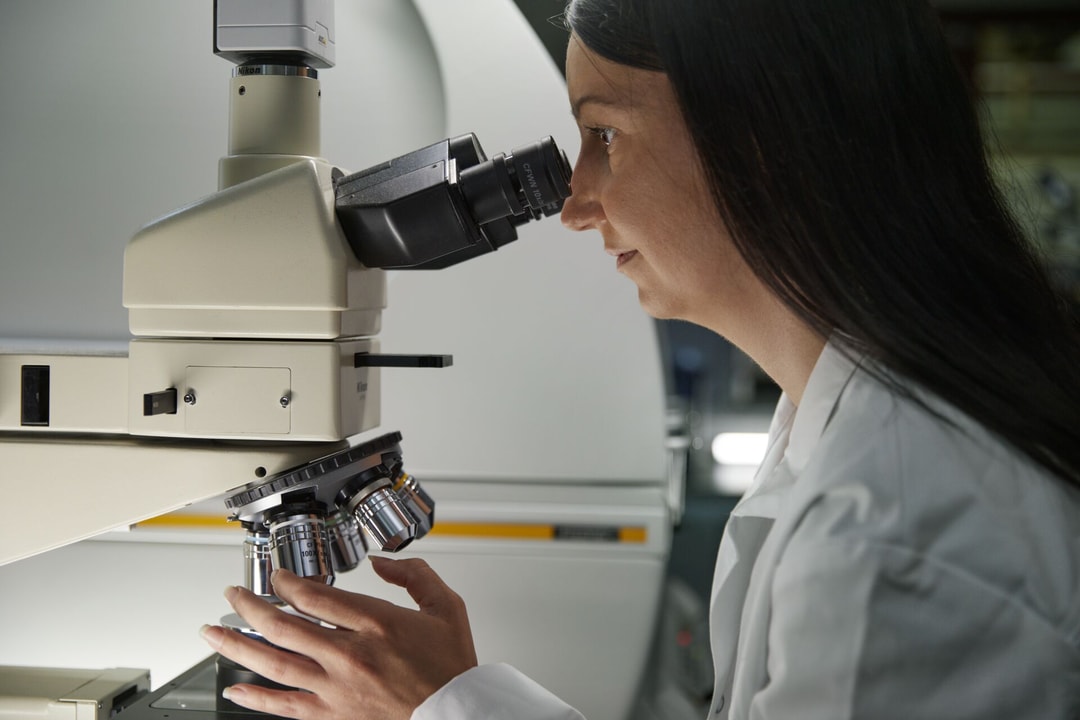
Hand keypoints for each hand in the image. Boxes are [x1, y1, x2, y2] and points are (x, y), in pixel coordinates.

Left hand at [199, 557, 477, 719]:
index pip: (315, 596)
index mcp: (377, 622)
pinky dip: (255, 699)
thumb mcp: (445, 606)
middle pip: (284, 625)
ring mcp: (338, 687)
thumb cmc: (449, 665)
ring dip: (237, 645)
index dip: (286, 583)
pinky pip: (285, 706)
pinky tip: (235, 690)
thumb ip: (414, 574)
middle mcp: (351, 654)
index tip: (278, 578)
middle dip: (250, 605)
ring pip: (274, 663)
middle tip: (233, 594)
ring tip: (214, 632)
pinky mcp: (334, 714)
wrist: (456, 712)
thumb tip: (383, 563)